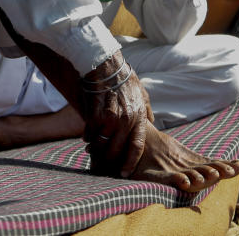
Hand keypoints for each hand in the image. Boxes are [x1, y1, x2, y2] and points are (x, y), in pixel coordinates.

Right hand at [80, 53, 150, 176]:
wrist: (105, 65)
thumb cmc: (124, 79)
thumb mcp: (142, 94)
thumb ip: (146, 111)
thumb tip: (152, 122)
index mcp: (138, 118)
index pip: (136, 147)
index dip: (129, 162)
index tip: (124, 172)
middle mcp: (125, 121)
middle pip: (116, 149)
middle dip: (110, 159)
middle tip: (105, 165)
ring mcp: (108, 118)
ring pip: (101, 143)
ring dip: (96, 150)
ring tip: (93, 153)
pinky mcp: (94, 114)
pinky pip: (89, 132)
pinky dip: (87, 137)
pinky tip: (86, 138)